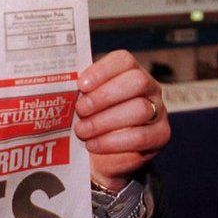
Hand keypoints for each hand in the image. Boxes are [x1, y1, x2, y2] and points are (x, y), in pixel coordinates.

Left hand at [74, 50, 170, 190]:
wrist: (100, 156)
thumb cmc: (88, 120)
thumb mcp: (81, 102)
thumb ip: (76, 90)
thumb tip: (56, 83)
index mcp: (129, 72)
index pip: (123, 60)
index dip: (102, 71)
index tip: (80, 85)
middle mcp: (149, 88)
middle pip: (136, 81)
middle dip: (103, 96)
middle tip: (80, 110)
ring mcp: (158, 111)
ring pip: (140, 109)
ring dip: (105, 121)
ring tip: (82, 131)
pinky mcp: (161, 135)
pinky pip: (141, 136)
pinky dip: (113, 141)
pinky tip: (93, 145)